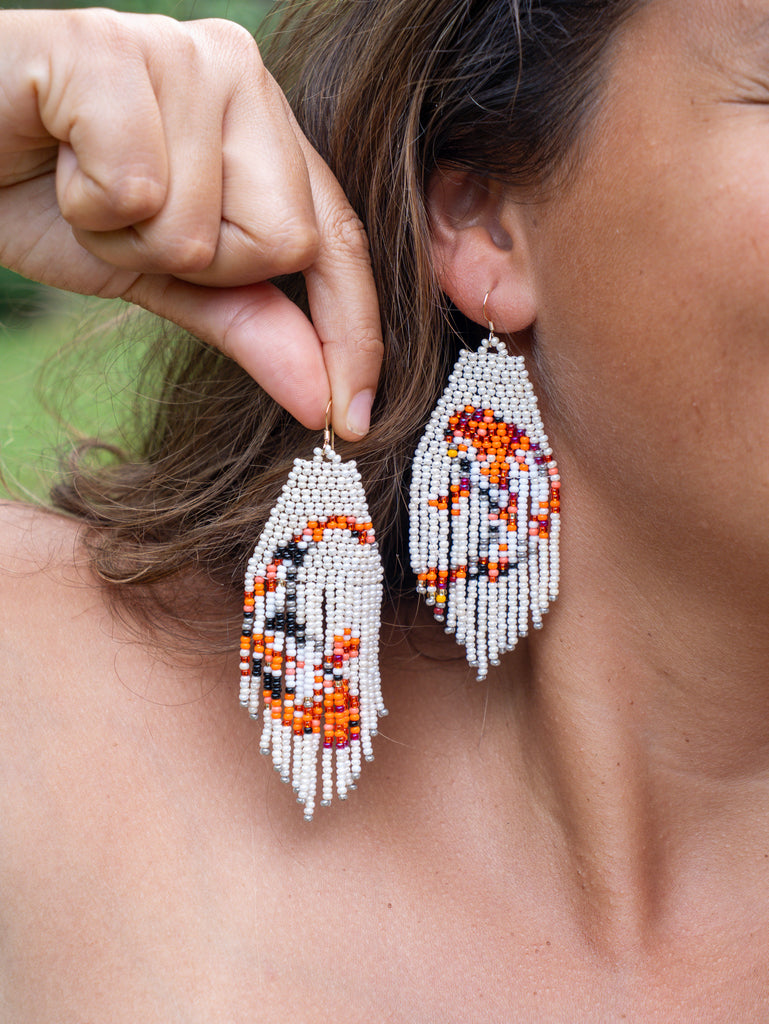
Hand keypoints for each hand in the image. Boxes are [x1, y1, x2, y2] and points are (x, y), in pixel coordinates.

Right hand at [0, 9, 380, 438]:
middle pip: (281, 241)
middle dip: (196, 264)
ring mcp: (183, 53)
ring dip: (128, 239)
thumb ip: (251, 324)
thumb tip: (323, 400)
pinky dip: (86, 205)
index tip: (352, 420)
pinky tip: (58, 160)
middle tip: (126, 219)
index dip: (350, 334)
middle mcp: (242, 75)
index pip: (337, 240)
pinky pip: (137, 191)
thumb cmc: (54, 199)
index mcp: (265, 125)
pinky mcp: (112, 50)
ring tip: (84, 189)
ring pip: (202, 228)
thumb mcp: (165, 277)